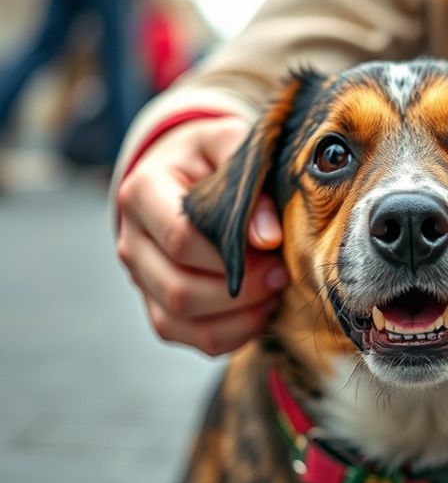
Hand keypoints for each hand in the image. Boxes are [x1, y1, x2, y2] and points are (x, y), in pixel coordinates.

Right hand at [116, 117, 287, 355]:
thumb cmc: (215, 155)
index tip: (276, 247)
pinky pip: (192, 337)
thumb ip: (250, 180)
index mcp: (142, 193)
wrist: (188, 170)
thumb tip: (267, 237)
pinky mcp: (159, 304)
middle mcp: (131, 240)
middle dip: (240, 290)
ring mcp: (141, 277)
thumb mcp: (231, 144)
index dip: (233, 254)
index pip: (181, 239)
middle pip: (178, 288)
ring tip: (274, 291)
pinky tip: (262, 310)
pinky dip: (233, 333)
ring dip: (238, 315)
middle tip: (281, 273)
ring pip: (181, 320)